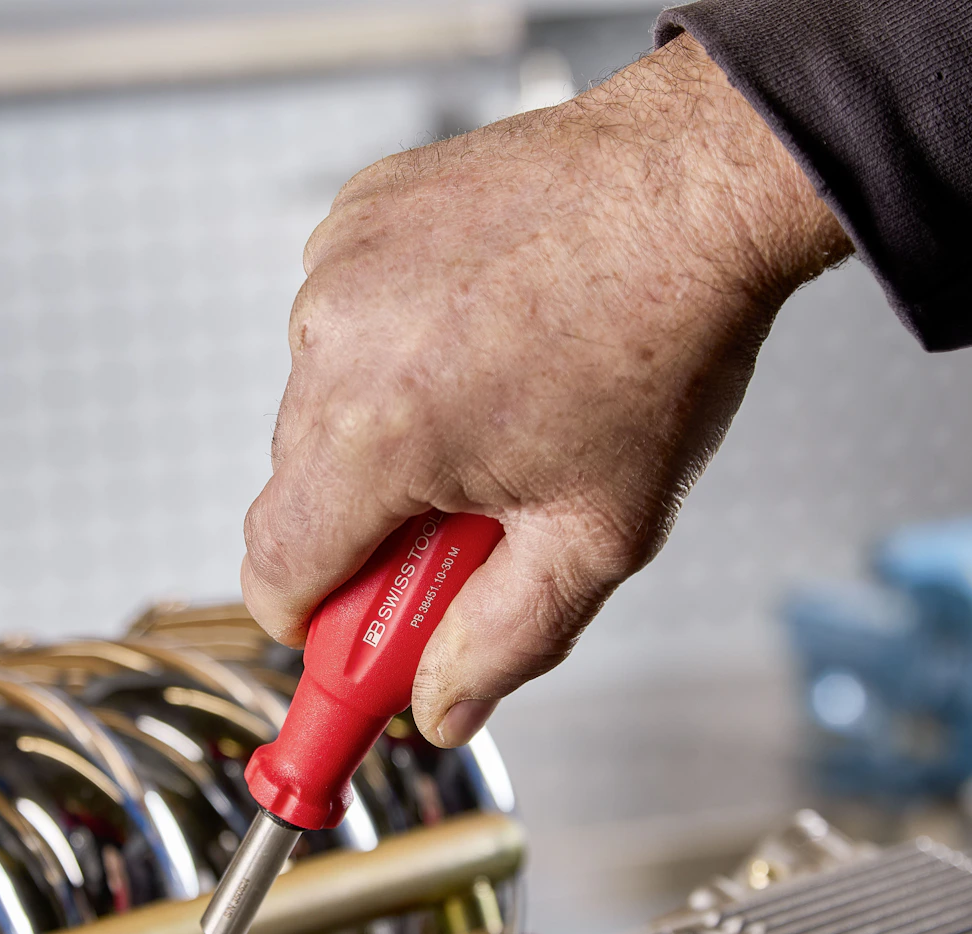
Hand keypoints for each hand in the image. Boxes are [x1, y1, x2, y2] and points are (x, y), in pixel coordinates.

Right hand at [242, 35, 851, 744]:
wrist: (697, 184)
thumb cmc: (665, 345)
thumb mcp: (596, 535)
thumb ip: (501, 644)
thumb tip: (437, 711)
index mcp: (376, 433)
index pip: (273, 572)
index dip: (316, 623)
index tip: (360, 636)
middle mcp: (333, 343)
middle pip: (298, 494)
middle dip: (370, 527)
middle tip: (470, 519)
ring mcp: (337, 269)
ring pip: (317, 405)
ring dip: (382, 431)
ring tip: (492, 406)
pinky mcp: (354, 218)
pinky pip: (341, 320)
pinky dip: (392, 346)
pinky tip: (477, 335)